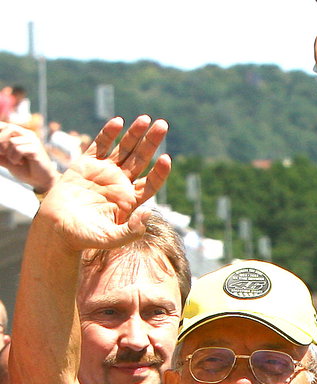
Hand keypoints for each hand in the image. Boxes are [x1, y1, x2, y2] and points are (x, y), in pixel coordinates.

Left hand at [0, 122, 56, 192]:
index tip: (0, 151)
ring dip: (9, 154)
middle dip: (0, 142)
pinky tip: (20, 163)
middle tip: (3, 154)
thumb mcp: (6, 159)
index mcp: (20, 134)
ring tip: (15, 161)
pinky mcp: (36, 149)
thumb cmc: (24, 169)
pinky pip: (18, 149)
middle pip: (8, 128)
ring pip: (12, 141)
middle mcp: (27, 134)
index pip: (3, 125)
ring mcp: (33, 141)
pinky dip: (14, 158)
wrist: (40, 180)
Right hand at [36, 116, 170, 252]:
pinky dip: (109, 133)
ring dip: (135, 134)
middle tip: (163, 124)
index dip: (160, 171)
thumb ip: (131, 231)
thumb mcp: (111, 238)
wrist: (57, 228)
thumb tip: (148, 213)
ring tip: (146, 119)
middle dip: (152, 142)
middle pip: (141, 159)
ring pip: (124, 149)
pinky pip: (100, 145)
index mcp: (131, 200)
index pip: (151, 182)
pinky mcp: (85, 164)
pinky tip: (118, 121)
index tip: (166, 158)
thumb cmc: (85, 237)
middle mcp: (121, 184)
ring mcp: (104, 172)